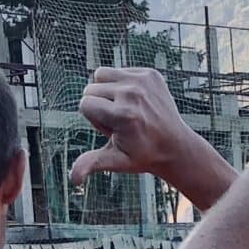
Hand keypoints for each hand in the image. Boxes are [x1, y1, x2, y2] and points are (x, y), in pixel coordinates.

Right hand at [74, 67, 195, 186]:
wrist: (175, 145)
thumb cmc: (143, 154)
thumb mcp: (116, 161)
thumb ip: (92, 163)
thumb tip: (73, 178)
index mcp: (123, 114)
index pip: (84, 103)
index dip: (93, 118)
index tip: (112, 129)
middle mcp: (132, 93)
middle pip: (91, 88)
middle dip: (99, 104)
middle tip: (120, 121)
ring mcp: (142, 80)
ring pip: (102, 74)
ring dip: (107, 90)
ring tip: (124, 108)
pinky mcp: (150, 73)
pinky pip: (120, 70)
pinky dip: (122, 83)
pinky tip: (135, 101)